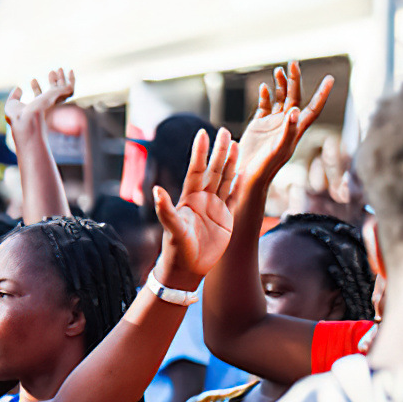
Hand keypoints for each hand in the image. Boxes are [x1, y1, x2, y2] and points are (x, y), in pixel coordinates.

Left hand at [5, 69, 75, 134]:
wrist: (27, 120)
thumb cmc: (17, 116)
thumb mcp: (11, 105)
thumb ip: (14, 96)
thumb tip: (18, 88)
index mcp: (37, 109)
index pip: (39, 98)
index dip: (36, 88)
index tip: (32, 80)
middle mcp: (48, 106)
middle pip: (52, 93)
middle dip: (52, 82)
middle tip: (51, 72)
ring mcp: (55, 102)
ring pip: (62, 90)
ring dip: (61, 79)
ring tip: (59, 69)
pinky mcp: (61, 97)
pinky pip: (70, 88)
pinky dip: (72, 80)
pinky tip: (70, 70)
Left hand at [152, 126, 237, 291]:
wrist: (188, 269)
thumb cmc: (176, 250)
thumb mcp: (172, 229)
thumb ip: (165, 209)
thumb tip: (156, 190)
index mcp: (189, 198)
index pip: (196, 170)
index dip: (199, 153)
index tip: (202, 133)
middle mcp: (202, 199)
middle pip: (213, 170)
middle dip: (219, 152)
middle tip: (224, 132)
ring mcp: (215, 207)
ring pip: (225, 180)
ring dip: (231, 163)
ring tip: (236, 143)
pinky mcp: (225, 218)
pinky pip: (234, 197)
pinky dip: (240, 185)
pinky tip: (246, 172)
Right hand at [236, 63, 333, 193]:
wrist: (246, 177)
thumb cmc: (265, 168)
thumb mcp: (278, 149)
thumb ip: (288, 130)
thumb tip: (296, 109)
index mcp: (296, 130)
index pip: (312, 108)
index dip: (322, 94)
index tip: (330, 78)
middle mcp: (287, 124)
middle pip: (295, 97)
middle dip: (295, 80)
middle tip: (294, 63)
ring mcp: (273, 124)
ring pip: (280, 99)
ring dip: (280, 84)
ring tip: (278, 70)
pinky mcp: (259, 126)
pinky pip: (264, 106)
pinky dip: (265, 95)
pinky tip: (264, 87)